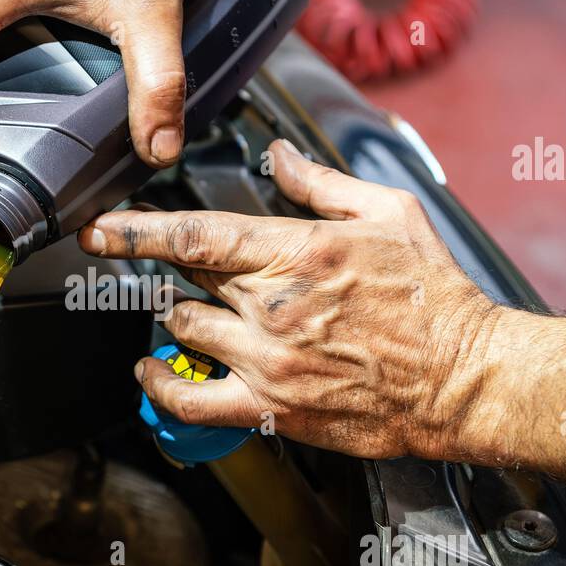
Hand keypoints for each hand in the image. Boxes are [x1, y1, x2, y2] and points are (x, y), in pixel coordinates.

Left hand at [78, 139, 501, 459]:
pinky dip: (161, 387)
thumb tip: (279, 156)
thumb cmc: (433, 297)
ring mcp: (267, 361)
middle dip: (179, 269)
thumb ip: (321, 184)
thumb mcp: (389, 214)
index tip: (102, 228)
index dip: (137, 230)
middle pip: (187, 277)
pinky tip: (153, 372)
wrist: (463, 379)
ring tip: (200, 312)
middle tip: (197, 271)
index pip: (195, 234)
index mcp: (298, 253)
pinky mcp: (270, 409)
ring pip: (183, 328)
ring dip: (180, 316)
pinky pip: (191, 401)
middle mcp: (273, 307)